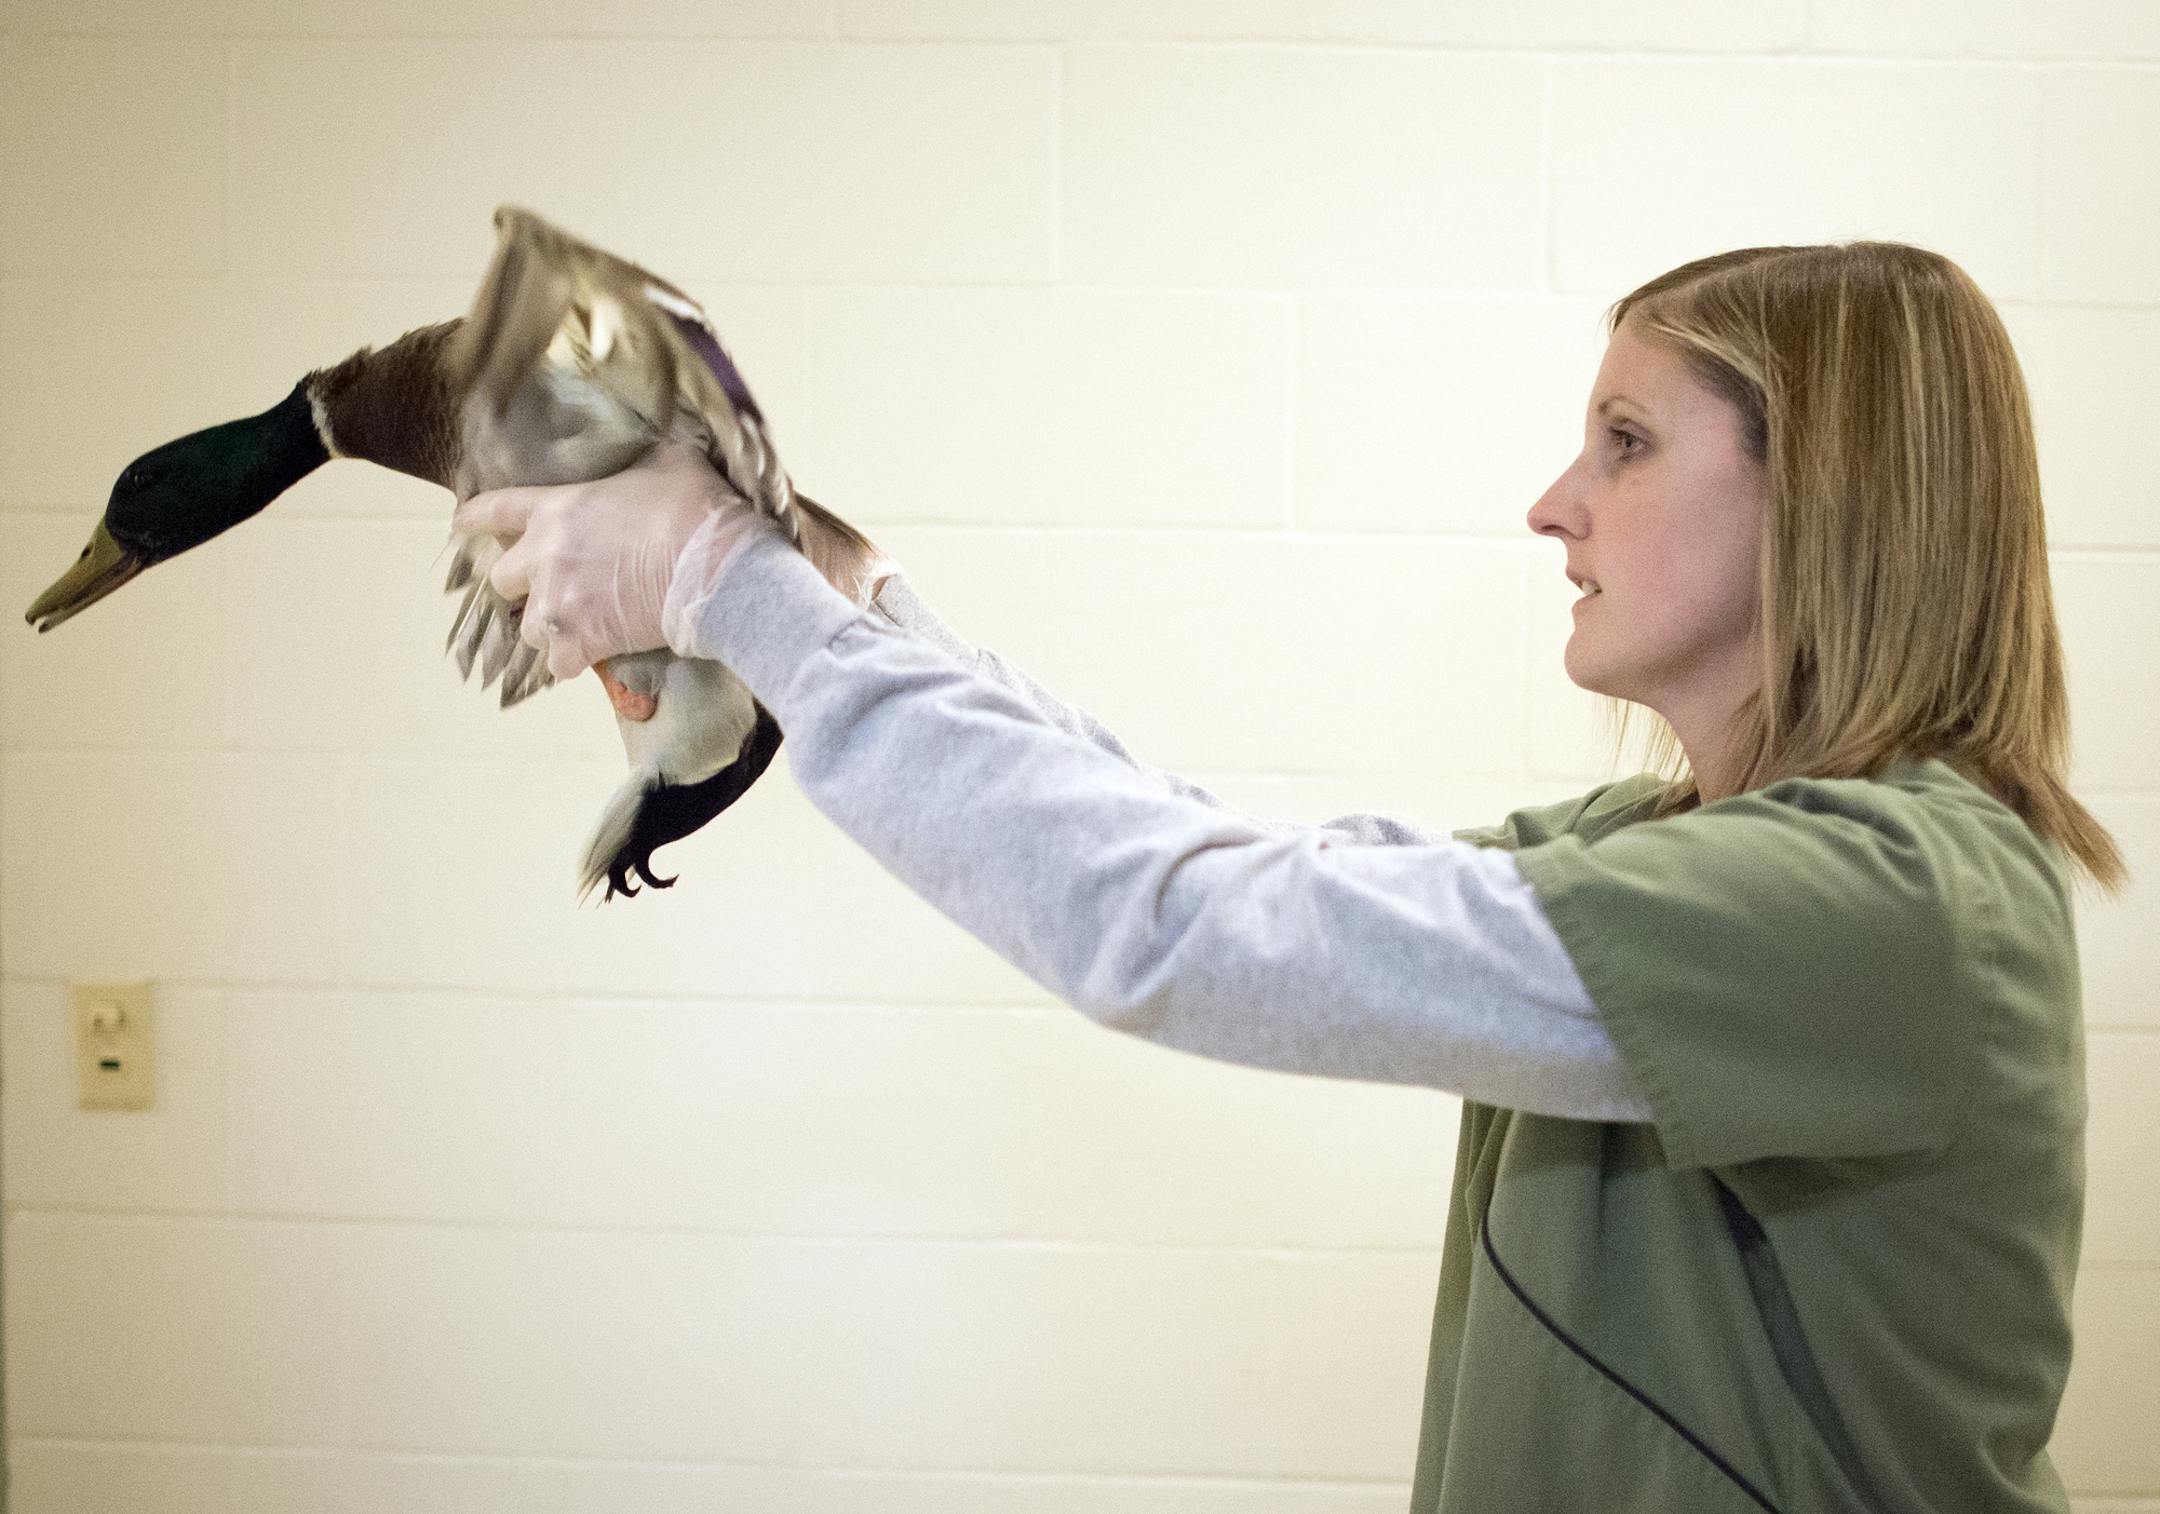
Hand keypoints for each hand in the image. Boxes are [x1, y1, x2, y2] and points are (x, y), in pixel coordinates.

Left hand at [449, 437, 784, 681]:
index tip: (462, 527)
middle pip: (501, 580)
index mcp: (557, 510)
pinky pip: (559, 664)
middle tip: (549, 587)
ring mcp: (559, 605)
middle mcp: (545, 558)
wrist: (715, 568)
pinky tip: (592, 656)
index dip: (475, 520)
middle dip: (522, 585)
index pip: (494, 510)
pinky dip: (573, 661)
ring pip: (527, 628)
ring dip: (548, 627)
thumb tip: (663, 449)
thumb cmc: (694, 509)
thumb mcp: (670, 462)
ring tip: (575, 626)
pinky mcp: (582, 642)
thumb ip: (647, 458)